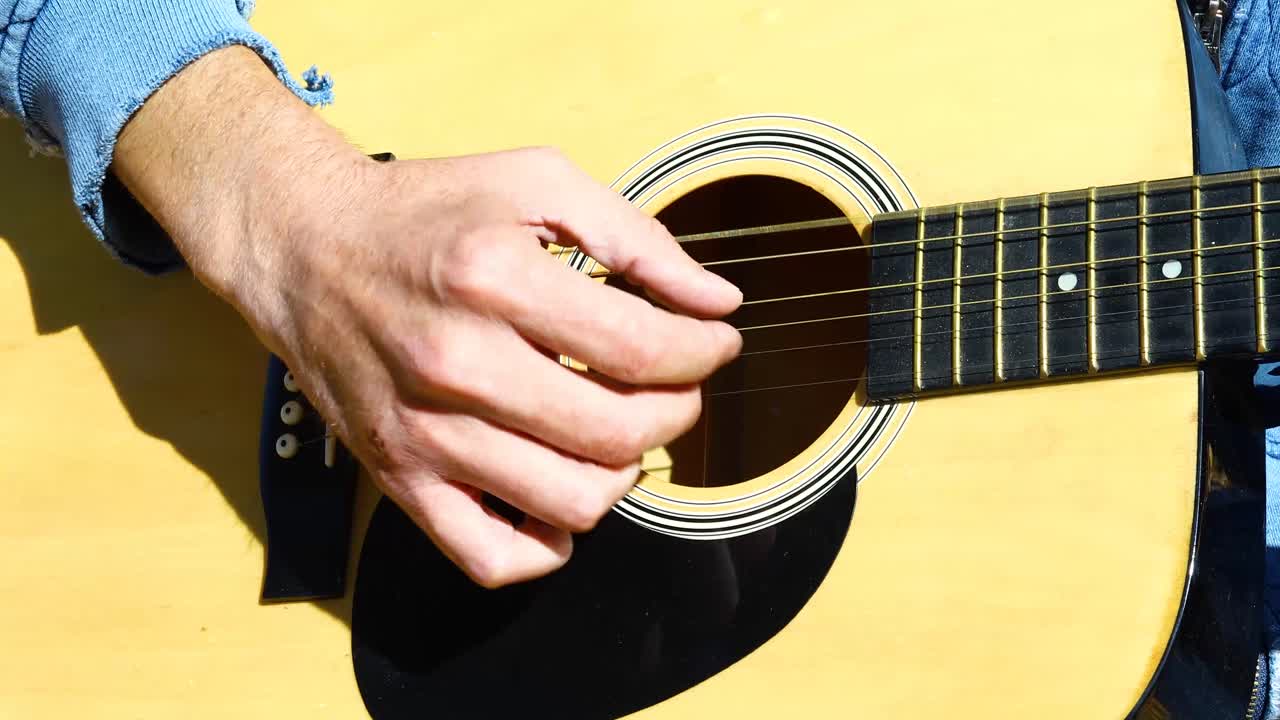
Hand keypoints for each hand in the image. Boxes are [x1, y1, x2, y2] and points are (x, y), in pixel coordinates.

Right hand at [114, 47, 741, 586]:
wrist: (303, 246)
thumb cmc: (425, 211)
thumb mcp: (536, 181)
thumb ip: (637, 237)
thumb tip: (718, 301)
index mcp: (494, 278)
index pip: (643, 350)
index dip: (704, 353)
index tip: (714, 342)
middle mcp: (456, 364)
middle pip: (617, 434)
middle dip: (677, 412)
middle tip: (675, 386)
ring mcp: (423, 433)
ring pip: (571, 503)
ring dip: (624, 474)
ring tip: (619, 432)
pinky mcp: (399, 478)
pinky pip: (492, 557)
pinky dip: (547, 544)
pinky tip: (559, 491)